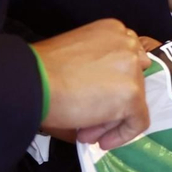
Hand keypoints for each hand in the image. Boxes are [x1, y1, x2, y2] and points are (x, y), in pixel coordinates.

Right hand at [32, 19, 150, 150]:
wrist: (33, 82)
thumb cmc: (43, 69)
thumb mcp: (78, 55)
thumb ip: (98, 66)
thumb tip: (102, 97)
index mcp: (113, 30)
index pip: (125, 61)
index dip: (112, 85)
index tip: (95, 102)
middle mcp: (127, 45)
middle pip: (131, 81)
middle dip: (111, 104)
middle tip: (89, 122)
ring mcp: (132, 69)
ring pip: (134, 101)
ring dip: (111, 120)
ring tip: (87, 133)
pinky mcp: (132, 94)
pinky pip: (137, 121)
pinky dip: (122, 135)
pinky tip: (100, 141)